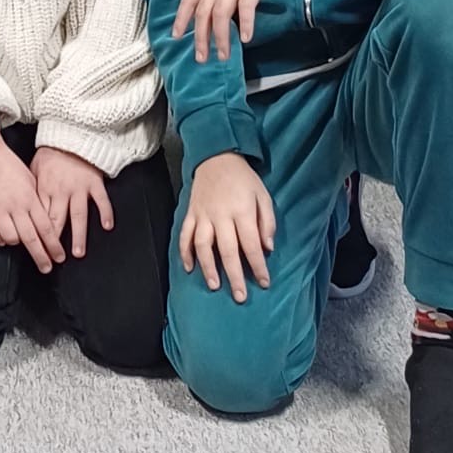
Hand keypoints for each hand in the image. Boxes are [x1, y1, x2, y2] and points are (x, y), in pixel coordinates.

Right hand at [0, 130, 63, 272]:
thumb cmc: (8, 162)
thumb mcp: (30, 178)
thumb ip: (37, 199)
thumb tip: (46, 219)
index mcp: (29, 197)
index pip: (46, 228)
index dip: (54, 246)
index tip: (59, 258)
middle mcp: (15, 205)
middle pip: (31, 238)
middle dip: (41, 257)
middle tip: (46, 268)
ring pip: (10, 237)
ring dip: (16, 244)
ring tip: (19, 244)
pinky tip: (1, 239)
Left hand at [31, 145, 114, 259]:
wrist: (69, 135)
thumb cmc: (50, 153)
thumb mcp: (34, 169)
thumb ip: (32, 190)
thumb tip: (26, 209)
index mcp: (44, 188)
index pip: (41, 216)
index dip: (40, 234)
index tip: (40, 249)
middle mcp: (61, 190)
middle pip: (58, 219)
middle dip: (56, 241)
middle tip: (57, 258)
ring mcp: (79, 187)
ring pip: (79, 215)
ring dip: (78, 235)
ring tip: (78, 252)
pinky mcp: (94, 183)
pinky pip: (101, 200)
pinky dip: (105, 213)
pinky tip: (106, 226)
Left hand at [175, 0, 307, 62]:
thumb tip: (218, 14)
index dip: (180, 18)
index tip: (176, 36)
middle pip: (202, 11)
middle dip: (200, 37)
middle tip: (201, 58)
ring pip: (220, 12)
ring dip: (221, 37)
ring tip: (223, 55)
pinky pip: (246, 6)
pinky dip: (245, 23)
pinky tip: (246, 38)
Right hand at [181, 152, 275, 300]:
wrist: (215, 155)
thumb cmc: (243, 178)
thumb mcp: (263, 196)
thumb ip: (267, 222)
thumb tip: (268, 248)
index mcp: (242, 211)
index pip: (251, 245)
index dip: (258, 266)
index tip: (264, 283)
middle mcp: (221, 215)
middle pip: (227, 250)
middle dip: (235, 275)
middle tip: (240, 297)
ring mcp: (203, 214)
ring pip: (203, 245)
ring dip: (208, 267)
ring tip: (214, 285)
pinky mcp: (191, 212)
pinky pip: (185, 234)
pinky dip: (185, 252)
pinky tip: (189, 267)